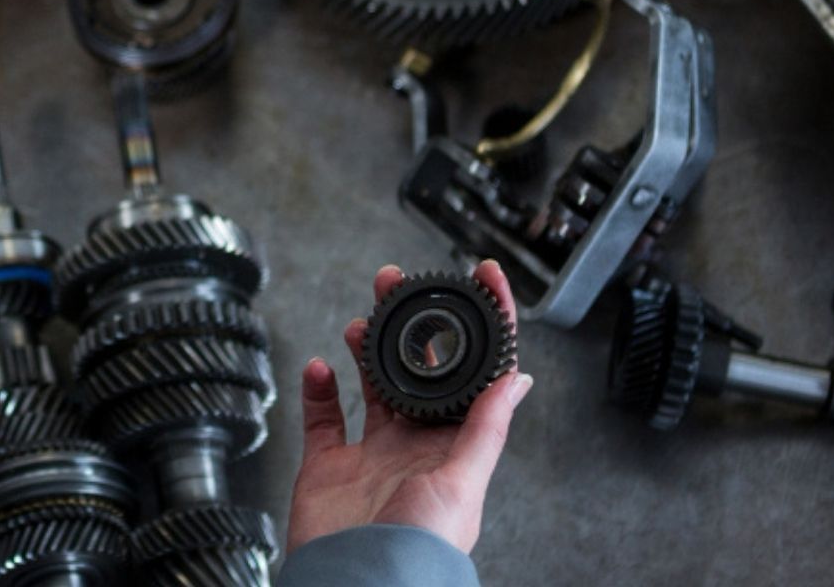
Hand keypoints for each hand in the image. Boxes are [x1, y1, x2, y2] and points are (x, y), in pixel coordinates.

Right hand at [286, 261, 532, 554]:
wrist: (358, 584)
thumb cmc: (417, 549)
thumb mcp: (461, 483)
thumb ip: (485, 430)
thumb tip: (516, 377)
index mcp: (453, 447)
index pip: (475, 375)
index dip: (482, 324)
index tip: (481, 278)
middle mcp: (414, 445)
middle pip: (415, 369)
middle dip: (409, 323)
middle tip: (399, 282)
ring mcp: (370, 454)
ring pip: (369, 384)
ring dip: (365, 347)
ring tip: (361, 319)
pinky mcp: (328, 466)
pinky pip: (321, 417)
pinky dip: (317, 388)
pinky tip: (319, 367)